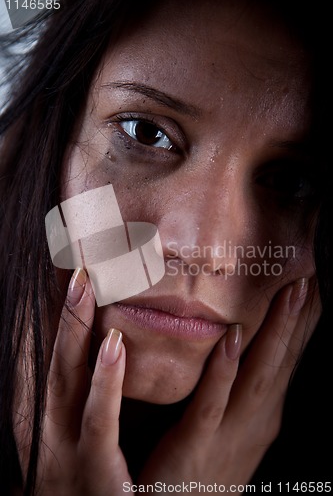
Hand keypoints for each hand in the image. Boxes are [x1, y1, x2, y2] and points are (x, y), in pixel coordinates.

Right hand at [35, 267, 133, 494]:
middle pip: (47, 355)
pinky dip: (104, 381)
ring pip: (65, 379)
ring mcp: (60, 447)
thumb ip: (67, 388)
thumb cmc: (69, 475)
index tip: (57, 272)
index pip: (33, 352)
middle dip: (59, 308)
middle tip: (75, 265)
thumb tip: (87, 342)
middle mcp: (36, 426)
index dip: (42, 312)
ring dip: (73, 329)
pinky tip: (116, 345)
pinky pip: (98, 420)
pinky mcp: (92, 468)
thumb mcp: (58, 431)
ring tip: (84, 285)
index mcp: (30, 413)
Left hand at [138, 277, 320, 493]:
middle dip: (296, 318)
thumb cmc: (208, 464)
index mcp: (262, 412)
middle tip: (309, 277)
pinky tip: (233, 339)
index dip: (301, 323)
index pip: (286, 359)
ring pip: (257, 375)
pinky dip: (225, 370)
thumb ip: (239, 386)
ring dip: (275, 334)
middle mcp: (255, 419)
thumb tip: (242, 346)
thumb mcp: (234, 425)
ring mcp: (230, 432)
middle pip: (280, 360)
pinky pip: (212, 403)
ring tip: (288, 294)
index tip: (311, 286)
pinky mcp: (197, 444)